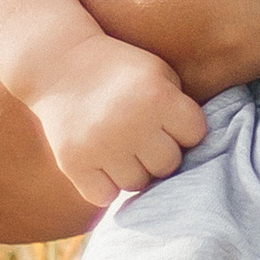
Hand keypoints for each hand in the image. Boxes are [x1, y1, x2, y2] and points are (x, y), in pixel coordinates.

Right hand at [27, 38, 208, 211]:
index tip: (169, 120)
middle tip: (143, 137)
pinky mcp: (74, 163)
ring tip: (123, 148)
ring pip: (137, 184)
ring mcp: (100, 146)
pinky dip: (105, 185)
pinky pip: (104, 196)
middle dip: (160, 152)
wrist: (59, 63)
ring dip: (134, 170)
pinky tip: (102, 163)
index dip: (184, 128)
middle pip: (168, 165)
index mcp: (157, 97)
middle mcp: (131, 124)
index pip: (195, 135)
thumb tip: (200, 152)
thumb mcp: (158, 72)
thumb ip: (180, 106)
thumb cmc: (119, 70)